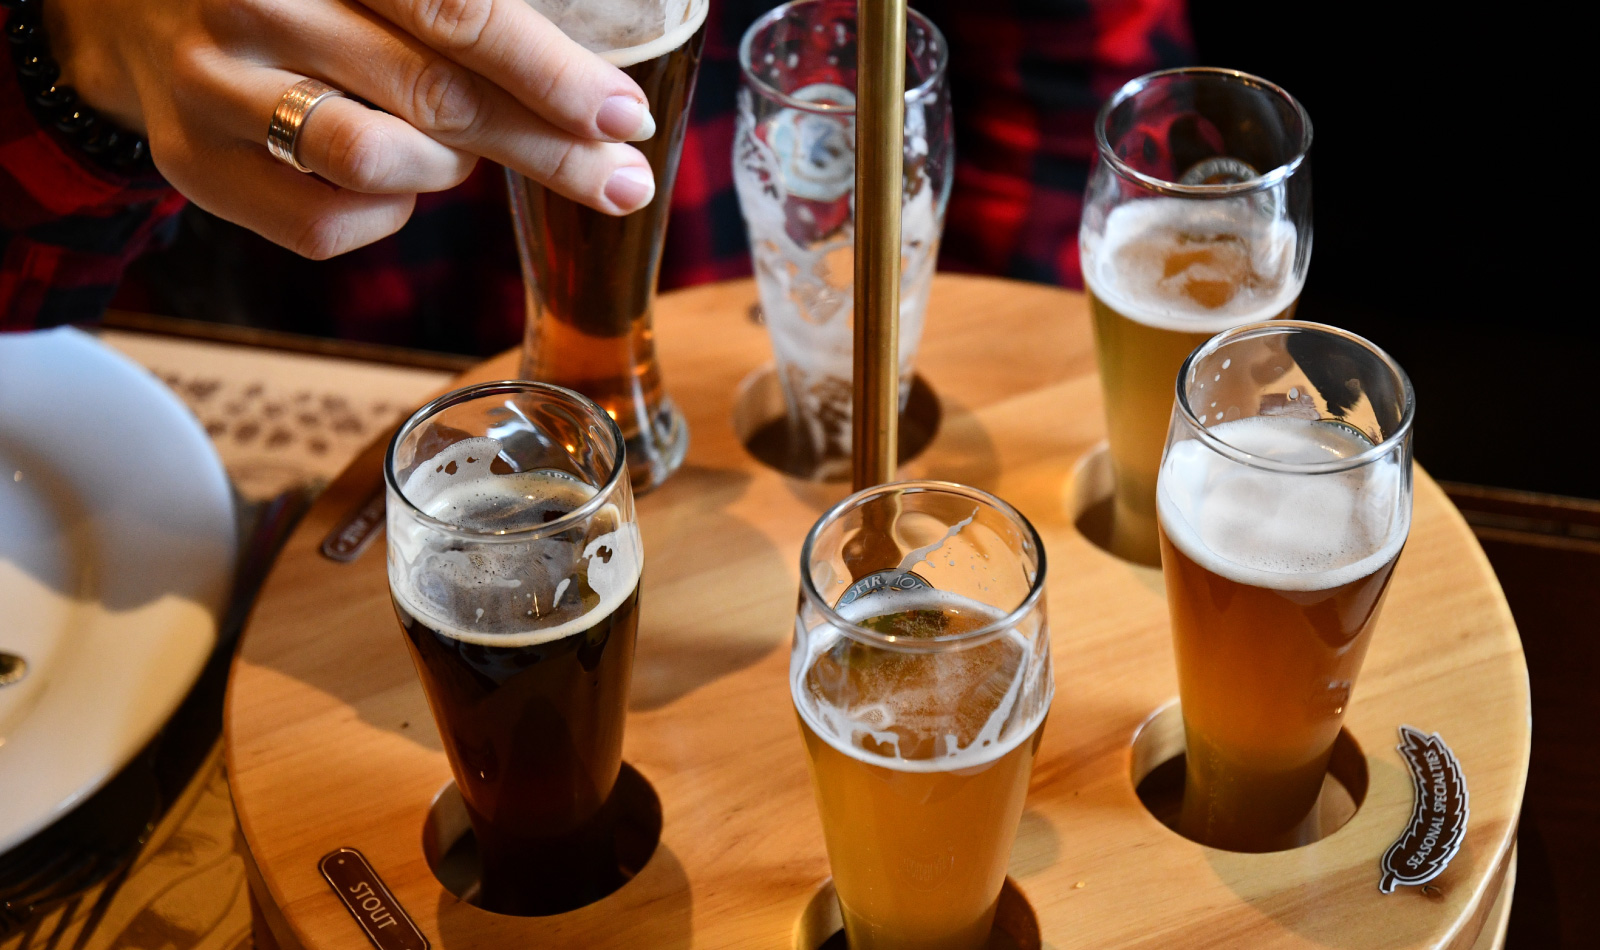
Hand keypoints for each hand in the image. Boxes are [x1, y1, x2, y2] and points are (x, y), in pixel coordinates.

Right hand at [43, 0, 659, 257]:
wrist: (133, 1)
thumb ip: (462, 5)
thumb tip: (592, 80)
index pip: (458, 9)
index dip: (551, 72)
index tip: (624, 116)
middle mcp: (251, 1)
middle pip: (437, 97)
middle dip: (549, 149)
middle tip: (623, 180)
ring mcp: (211, 89)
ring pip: (382, 164)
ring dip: (450, 168)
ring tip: (458, 145)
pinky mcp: (195, 167)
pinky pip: (330, 227)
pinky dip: (388, 211)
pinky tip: (388, 173)